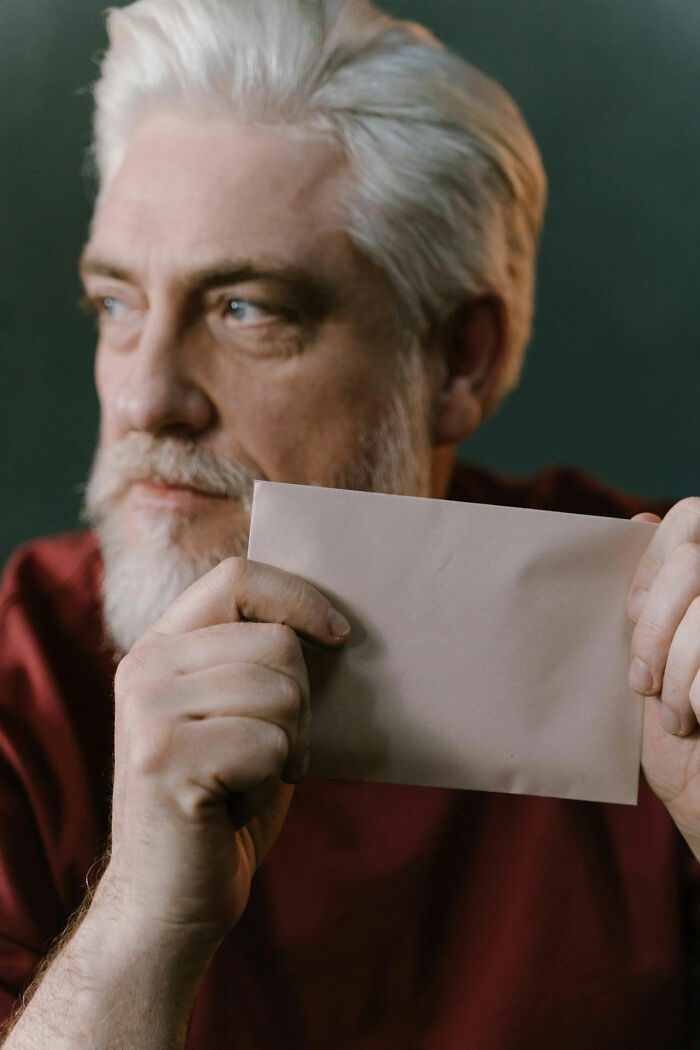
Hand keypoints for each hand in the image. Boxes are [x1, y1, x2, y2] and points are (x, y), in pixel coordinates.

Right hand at [99, 557, 350, 950]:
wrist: (168, 899)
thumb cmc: (223, 801)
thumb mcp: (236, 713)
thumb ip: (258, 660)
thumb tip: (333, 616)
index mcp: (161, 646)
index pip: (237, 577)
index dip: (299, 597)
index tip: (339, 635)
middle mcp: (144, 667)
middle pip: (277, 642)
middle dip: (301, 704)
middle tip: (272, 751)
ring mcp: (148, 712)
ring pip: (281, 692)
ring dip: (288, 745)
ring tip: (249, 776)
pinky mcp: (163, 759)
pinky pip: (270, 744)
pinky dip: (272, 780)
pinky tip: (235, 802)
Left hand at [626, 498, 699, 855]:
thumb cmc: (685, 749)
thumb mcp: (653, 665)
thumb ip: (649, 603)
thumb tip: (639, 521)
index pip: (692, 515)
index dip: (653, 558)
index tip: (627, 613)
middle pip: (691, 561)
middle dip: (655, 623)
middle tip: (645, 679)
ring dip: (678, 664)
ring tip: (674, 713)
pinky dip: (697, 688)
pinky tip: (698, 720)